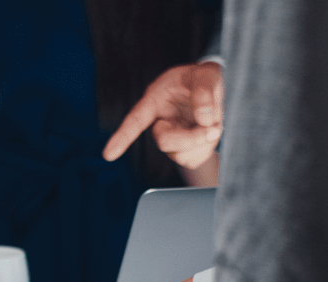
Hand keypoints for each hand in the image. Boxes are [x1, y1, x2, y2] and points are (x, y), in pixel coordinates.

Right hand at [103, 61, 222, 169]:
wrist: (218, 91)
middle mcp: (161, 121)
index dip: (122, 137)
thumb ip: (205, 90)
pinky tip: (211, 134)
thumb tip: (203, 118)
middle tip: (215, 127)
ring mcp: (172, 138)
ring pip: (179, 155)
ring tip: (216, 125)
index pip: (136, 119)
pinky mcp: (185, 151)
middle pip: (164, 141)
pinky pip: (192, 161)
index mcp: (156, 100)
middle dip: (191, 137)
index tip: (108, 154)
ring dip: (202, 143)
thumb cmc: (205, 78)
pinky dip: (207, 150)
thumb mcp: (207, 74)